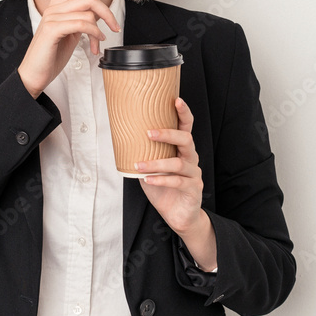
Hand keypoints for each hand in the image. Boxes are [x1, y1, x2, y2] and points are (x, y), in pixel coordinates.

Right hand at [17, 0, 119, 97]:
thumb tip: (95, 19)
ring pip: (88, 12)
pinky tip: (95, 43)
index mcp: (56, 7)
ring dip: (100, 29)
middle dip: (107, 12)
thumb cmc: (51, 55)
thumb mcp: (70, 36)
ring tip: (99, 43)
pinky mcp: (53, 29)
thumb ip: (80, 22)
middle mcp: (53, 8)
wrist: (35, 74)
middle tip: (114, 26)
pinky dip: (93, 33)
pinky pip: (82, 23)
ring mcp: (52, 18)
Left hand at [135, 97, 216, 269]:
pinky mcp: (193, 189)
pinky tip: (148, 179)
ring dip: (156, 163)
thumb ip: (144, 154)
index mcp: (182, 149)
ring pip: (178, 163)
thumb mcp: (151, 168)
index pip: (186, 126)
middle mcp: (191, 158)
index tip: (176, 99)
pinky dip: (161, 180)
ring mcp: (194, 174)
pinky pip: (177, 181)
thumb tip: (121, 137)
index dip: (183, 113)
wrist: (179, 216)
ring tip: (138, 166)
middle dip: (167, 134)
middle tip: (148, 132)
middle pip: (186, 139)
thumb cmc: (164, 188)